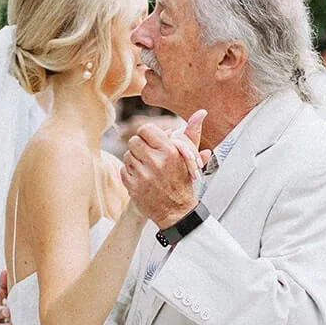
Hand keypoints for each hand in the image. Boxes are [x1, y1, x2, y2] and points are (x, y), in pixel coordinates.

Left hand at [121, 110, 206, 227]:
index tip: (151, 142)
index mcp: (169, 151)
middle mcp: (155, 162)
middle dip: (140, 147)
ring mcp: (143, 175)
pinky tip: (141, 178)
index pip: (145, 129)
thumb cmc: (183, 183)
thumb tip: (201, 112)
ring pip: (127, 155)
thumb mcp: (190, 157)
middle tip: (147, 155)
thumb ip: (192, 133)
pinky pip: (124, 170)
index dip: (146, 135)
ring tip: (146, 168)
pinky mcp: (133, 186)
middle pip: (134, 141)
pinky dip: (130, 173)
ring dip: (135, 161)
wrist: (177, 212)